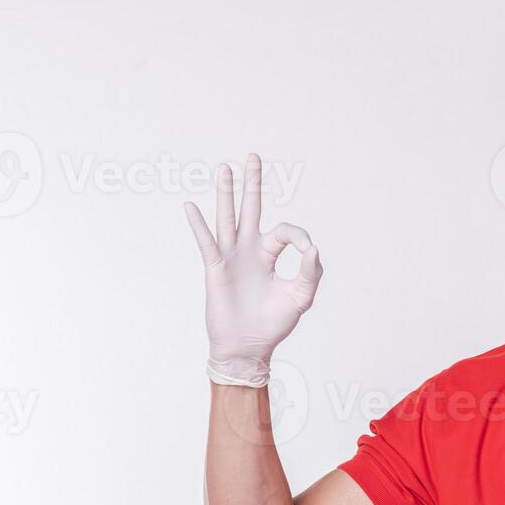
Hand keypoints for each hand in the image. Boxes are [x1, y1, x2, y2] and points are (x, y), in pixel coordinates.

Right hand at [184, 153, 323, 387]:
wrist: (249, 347)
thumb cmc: (274, 324)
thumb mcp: (301, 298)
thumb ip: (311, 272)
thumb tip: (313, 247)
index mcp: (271, 255)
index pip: (286, 231)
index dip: (299, 236)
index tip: (309, 251)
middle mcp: (250, 251)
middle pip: (251, 209)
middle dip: (252, 183)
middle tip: (253, 156)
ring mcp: (231, 257)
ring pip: (228, 218)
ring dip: (226, 193)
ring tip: (225, 168)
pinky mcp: (216, 269)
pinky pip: (206, 242)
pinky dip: (199, 224)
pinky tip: (191, 205)